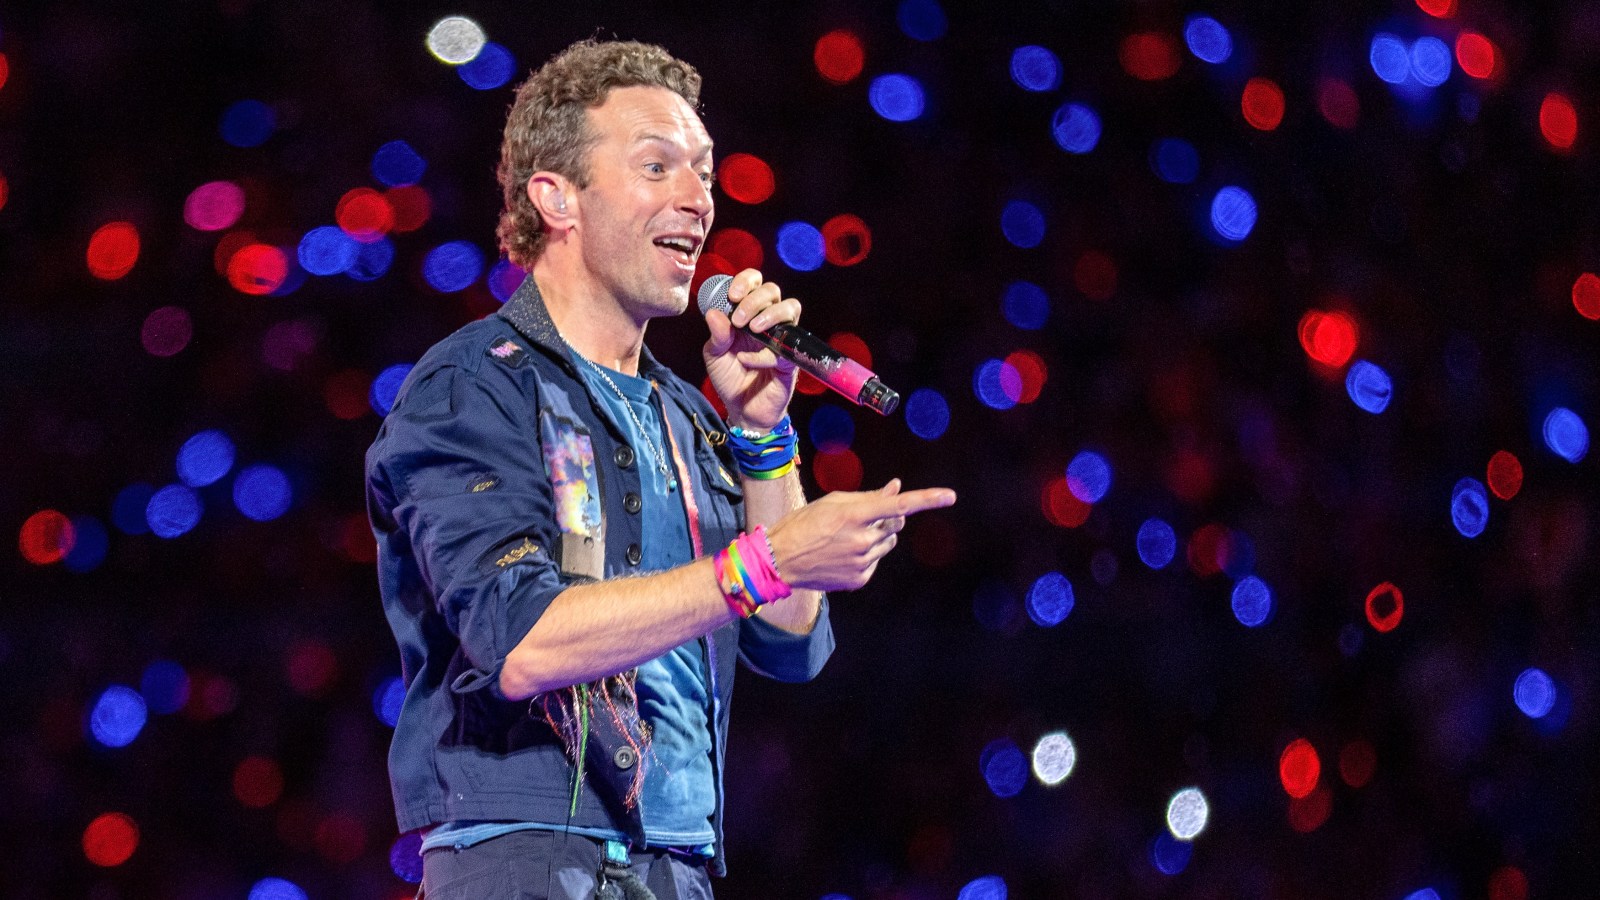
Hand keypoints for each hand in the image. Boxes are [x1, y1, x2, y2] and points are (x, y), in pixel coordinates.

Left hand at [702, 268, 800, 430]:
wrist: (742, 410)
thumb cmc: (730, 377)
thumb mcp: (714, 354)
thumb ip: (716, 334)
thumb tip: (715, 313)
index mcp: (748, 313)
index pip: (754, 282)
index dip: (746, 281)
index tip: (732, 295)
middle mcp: (768, 321)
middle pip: (773, 290)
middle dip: (755, 299)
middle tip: (739, 320)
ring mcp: (782, 338)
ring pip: (790, 308)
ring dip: (770, 314)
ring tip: (752, 329)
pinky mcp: (790, 359)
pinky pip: (784, 347)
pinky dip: (762, 354)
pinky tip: (746, 361)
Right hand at [765, 480, 956, 591]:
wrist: (780, 560)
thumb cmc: (804, 524)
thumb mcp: (833, 502)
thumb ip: (869, 497)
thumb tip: (896, 488)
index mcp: (854, 515)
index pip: (899, 506)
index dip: (927, 499)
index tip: (950, 496)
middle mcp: (862, 540)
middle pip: (895, 525)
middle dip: (887, 518)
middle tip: (862, 517)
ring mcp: (862, 562)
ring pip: (886, 543)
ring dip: (876, 536)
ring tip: (845, 538)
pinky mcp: (860, 579)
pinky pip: (875, 561)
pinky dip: (866, 555)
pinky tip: (842, 554)